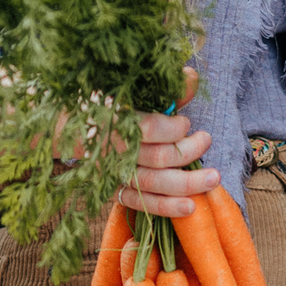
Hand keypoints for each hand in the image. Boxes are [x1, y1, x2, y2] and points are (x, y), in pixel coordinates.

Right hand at [118, 67, 219, 216]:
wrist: (72, 130)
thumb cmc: (109, 106)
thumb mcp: (133, 93)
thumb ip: (166, 90)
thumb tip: (191, 78)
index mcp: (116, 121)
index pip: (148, 130)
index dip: (172, 129)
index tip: (185, 123)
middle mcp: (115, 150)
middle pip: (157, 158)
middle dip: (189, 152)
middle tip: (206, 140)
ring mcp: (115, 173)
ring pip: (153, 184)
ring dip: (185, 184)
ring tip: (213, 179)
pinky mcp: (116, 189)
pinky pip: (139, 204)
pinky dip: (164, 208)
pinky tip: (189, 207)